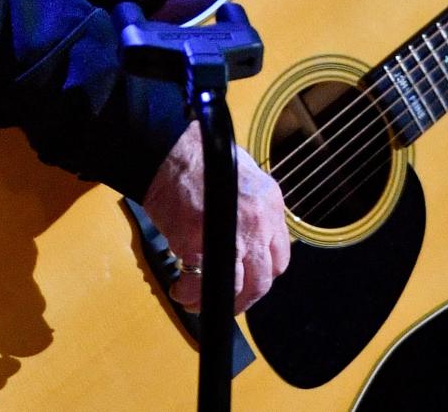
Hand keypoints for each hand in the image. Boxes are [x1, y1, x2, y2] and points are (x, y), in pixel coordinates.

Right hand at [141, 120, 289, 313]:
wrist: (167, 146)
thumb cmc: (197, 153)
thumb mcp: (239, 173)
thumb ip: (248, 206)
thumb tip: (244, 235)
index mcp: (269, 202)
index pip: (279, 257)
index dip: (262, 274)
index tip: (248, 280)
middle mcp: (258, 222)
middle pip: (262, 281)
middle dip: (244, 298)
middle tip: (227, 301)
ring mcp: (231, 234)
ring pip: (236, 287)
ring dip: (218, 301)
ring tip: (199, 300)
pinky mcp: (200, 242)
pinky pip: (201, 281)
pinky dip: (190, 292)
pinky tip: (181, 290)